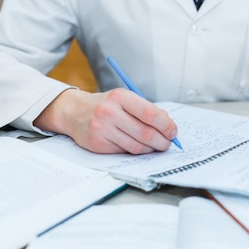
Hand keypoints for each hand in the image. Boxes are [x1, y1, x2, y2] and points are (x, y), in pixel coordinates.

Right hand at [34, 88, 178, 153]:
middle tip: (167, 143)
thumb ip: (145, 110)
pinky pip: (124, 152)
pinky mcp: (98, 144)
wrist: (74, 112)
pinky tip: (136, 145)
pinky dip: (135, 151)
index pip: (150, 113)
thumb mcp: (124, 99)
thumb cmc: (105, 105)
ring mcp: (102, 129)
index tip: (173, 131)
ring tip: (154, 146)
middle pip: (145, 133)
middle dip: (162, 141)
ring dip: (150, 149)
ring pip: (136, 146)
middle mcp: (110, 112)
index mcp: (120, 97)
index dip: (166, 125)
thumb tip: (169, 127)